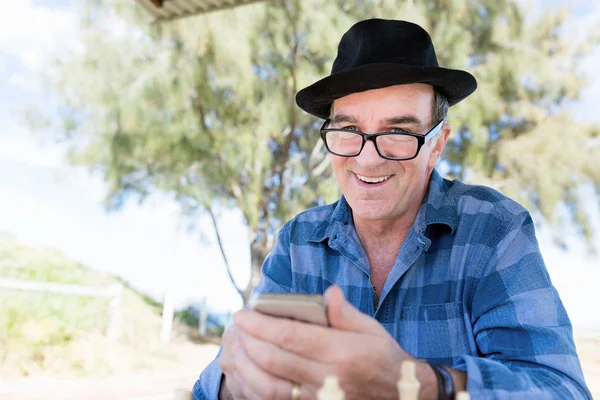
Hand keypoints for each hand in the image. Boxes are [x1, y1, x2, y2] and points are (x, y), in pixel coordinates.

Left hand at [233, 285, 425, 398]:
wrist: (402, 396)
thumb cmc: (383, 356)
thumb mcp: (371, 329)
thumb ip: (345, 313)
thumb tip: (328, 293)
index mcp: (341, 352)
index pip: (290, 337)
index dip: (260, 325)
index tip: (242, 314)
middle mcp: (328, 378)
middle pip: (274, 360)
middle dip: (248, 342)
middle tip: (236, 328)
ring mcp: (320, 399)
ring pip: (270, 387)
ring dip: (246, 367)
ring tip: (238, 349)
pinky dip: (256, 389)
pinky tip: (249, 373)